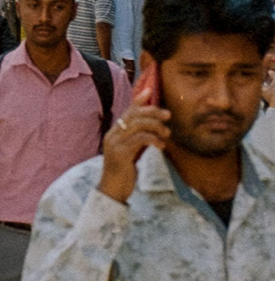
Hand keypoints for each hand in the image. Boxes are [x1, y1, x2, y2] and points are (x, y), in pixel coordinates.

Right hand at [98, 89, 169, 203]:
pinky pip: (139, 139)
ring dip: (155, 126)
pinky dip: (153, 139)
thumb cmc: (123, 172)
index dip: (138, 100)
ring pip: (137, 125)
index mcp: (114, 133)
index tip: (150, 91)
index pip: (126, 112)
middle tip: (168, 115)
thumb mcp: (130, 152)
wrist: (112, 189)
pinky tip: (161, 145)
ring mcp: (114, 144)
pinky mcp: (120, 153)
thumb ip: (137, 140)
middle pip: (133, 115)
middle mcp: (112, 135)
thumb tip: (152, 131)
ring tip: (167, 133)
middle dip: (152, 111)